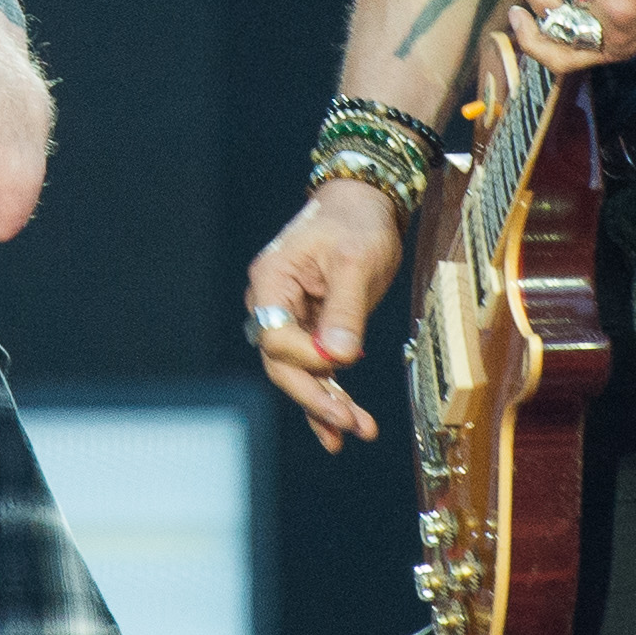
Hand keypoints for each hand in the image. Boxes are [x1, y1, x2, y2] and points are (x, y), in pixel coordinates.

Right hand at [244, 177, 404, 453]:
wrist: (364, 204)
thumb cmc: (355, 222)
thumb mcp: (355, 262)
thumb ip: (344, 310)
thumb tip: (338, 358)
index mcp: (271, 281)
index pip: (275, 335)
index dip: (306, 357)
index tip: (343, 361)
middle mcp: (272, 303)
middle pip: (282, 363)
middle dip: (315, 396)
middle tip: (348, 423)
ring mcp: (290, 318)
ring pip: (299, 373)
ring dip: (326, 404)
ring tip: (358, 430)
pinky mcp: (311, 328)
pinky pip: (313, 368)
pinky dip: (328, 396)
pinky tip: (339, 427)